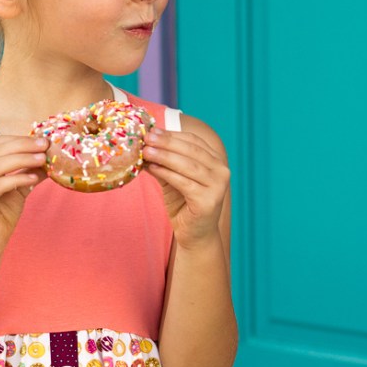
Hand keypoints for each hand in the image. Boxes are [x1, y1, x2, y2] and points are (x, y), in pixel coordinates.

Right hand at [0, 134, 48, 261]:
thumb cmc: (0, 216)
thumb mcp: (18, 189)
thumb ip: (29, 172)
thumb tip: (49, 158)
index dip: (19, 139)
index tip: (42, 140)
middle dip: (23, 146)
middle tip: (44, 145)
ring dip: (22, 159)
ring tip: (42, 159)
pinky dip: (17, 179)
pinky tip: (33, 179)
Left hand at [141, 127, 228, 249]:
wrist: (195, 235)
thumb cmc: (184, 206)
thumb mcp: (172, 180)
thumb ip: (164, 164)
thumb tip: (145, 146)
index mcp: (215, 162)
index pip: (194, 141)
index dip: (172, 135)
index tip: (151, 131)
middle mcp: (221, 171)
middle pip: (191, 150)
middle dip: (167, 142)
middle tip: (147, 138)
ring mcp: (217, 186)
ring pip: (188, 165)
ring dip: (164, 156)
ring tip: (146, 151)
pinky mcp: (208, 201)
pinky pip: (184, 182)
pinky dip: (167, 173)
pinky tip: (152, 168)